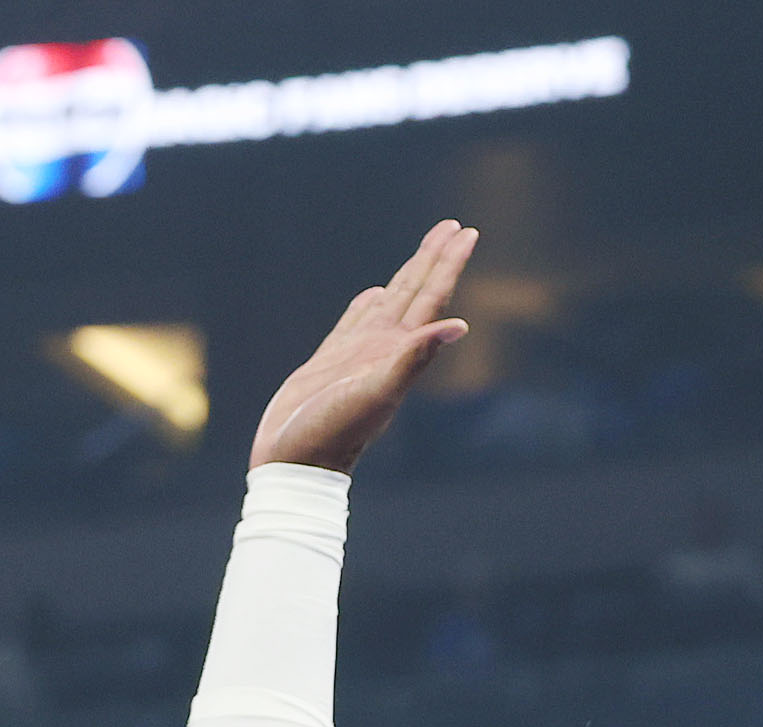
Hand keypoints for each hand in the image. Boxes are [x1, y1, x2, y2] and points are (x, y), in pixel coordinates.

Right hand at [251, 220, 475, 473]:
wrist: (296, 464)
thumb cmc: (334, 433)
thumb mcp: (377, 393)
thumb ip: (414, 358)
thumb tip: (460, 325)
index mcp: (398, 351)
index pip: (431, 298)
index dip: (448, 265)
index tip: (466, 232)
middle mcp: (383, 349)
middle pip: (415, 293)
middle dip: (433, 259)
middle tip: (452, 226)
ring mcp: (357, 356)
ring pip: (388, 304)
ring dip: (406, 278)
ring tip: (421, 254)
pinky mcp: (330, 363)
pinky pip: (354, 323)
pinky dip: (366, 305)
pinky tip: (374, 295)